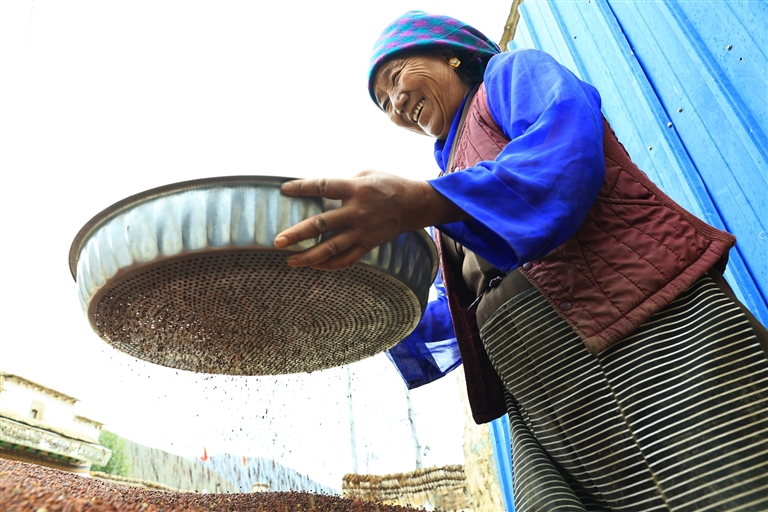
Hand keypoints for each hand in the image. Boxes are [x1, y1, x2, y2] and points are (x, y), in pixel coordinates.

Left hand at [274, 170, 465, 269]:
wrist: (414, 205)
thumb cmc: (387, 184)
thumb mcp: (365, 173)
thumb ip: (342, 182)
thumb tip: (317, 189)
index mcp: (355, 189)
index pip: (324, 187)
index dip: (304, 187)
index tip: (285, 190)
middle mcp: (357, 212)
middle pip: (322, 224)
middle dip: (298, 234)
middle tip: (278, 241)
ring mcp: (362, 231)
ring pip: (331, 248)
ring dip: (309, 256)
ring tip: (290, 261)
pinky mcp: (368, 244)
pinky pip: (347, 259)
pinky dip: (329, 265)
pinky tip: (313, 266)